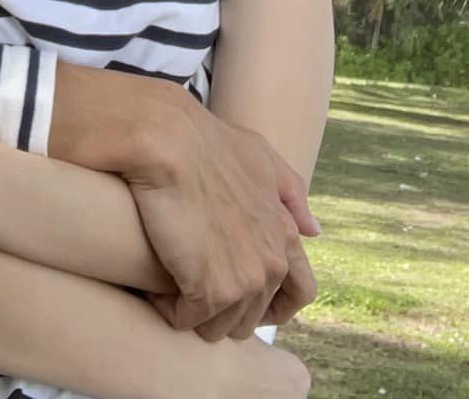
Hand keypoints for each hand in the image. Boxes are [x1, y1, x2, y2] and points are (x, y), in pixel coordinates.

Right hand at [134, 113, 315, 341]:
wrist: (169, 141)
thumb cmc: (207, 141)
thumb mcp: (261, 158)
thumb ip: (291, 194)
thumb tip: (315, 230)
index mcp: (285, 236)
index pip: (302, 292)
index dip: (275, 306)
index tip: (246, 302)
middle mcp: (271, 264)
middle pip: (251, 319)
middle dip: (223, 310)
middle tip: (192, 286)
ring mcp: (244, 281)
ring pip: (219, 328)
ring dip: (193, 312)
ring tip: (168, 284)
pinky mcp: (209, 291)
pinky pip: (185, 320)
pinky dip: (167, 308)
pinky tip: (152, 285)